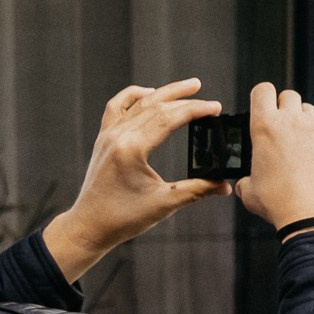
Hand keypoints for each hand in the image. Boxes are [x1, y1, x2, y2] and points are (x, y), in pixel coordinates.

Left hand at [39, 79, 224, 281]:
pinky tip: (149, 93)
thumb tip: (225, 186)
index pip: (169, 118)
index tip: (216, 108)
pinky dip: (133, 96)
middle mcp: (118, 136)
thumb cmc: (121, 218)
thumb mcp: (164, 203)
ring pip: (139, 102)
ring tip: (189, 86)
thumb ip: (197, 190)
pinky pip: (116, 107)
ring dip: (165, 92)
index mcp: (132, 148)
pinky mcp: (103, 139)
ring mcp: (108, 135)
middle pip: (157, 106)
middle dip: (186, 99)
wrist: (88, 227)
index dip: (195, 110)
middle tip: (208, 98)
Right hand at [238, 82, 313, 234]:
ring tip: (299, 145)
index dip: (261, 97)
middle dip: (284, 107)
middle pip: (289, 96)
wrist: (312, 215)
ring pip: (309, 111)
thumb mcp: (249, 192)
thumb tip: (245, 183)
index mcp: (264, 127)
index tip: (262, 106)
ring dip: (302, 122)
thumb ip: (246, 179)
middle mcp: (291, 121)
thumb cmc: (278, 203)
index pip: (262, 91)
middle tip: (281, 128)